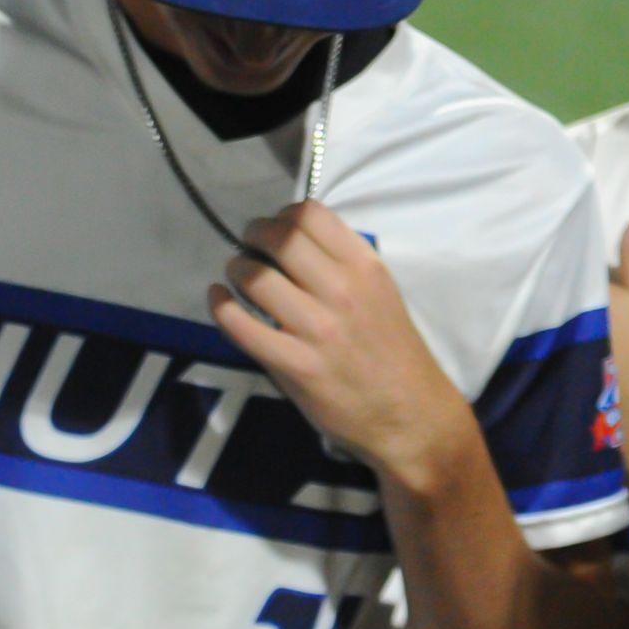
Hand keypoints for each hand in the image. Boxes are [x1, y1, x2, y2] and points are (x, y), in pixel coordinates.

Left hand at [208, 201, 476, 484]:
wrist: (409, 414)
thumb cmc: (390, 353)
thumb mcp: (380, 293)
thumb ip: (342, 267)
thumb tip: (291, 244)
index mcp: (366, 267)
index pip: (311, 215)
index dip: (281, 215)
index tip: (273, 229)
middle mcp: (343, 291)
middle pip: (280, 238)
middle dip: (253, 235)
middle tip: (248, 247)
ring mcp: (318, 329)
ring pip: (256, 277)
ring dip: (236, 269)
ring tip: (237, 276)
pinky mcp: (296, 365)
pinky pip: (242, 326)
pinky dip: (220, 307)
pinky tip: (218, 299)